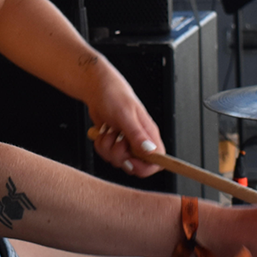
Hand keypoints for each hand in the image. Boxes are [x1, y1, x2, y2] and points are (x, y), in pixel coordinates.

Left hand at [84, 60, 164, 177]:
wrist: (98, 90)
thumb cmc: (114, 96)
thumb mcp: (125, 115)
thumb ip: (137, 135)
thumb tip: (151, 152)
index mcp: (149, 134)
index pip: (158, 161)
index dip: (145, 167)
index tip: (130, 159)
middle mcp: (140, 141)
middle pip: (134, 165)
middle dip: (119, 155)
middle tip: (116, 139)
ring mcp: (126, 143)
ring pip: (118, 161)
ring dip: (107, 148)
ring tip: (108, 130)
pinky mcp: (114, 143)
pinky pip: (107, 155)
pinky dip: (101, 146)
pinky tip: (103, 132)